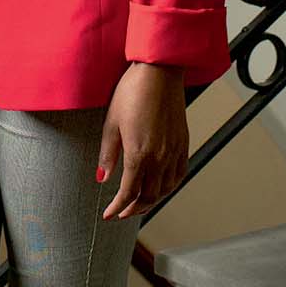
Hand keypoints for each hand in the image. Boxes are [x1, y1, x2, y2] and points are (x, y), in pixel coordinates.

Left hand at [96, 62, 188, 220]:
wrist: (159, 72)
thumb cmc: (133, 91)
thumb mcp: (111, 123)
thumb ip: (108, 154)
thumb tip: (102, 177)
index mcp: (139, 154)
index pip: (128, 192)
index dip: (117, 207)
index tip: (109, 214)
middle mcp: (159, 157)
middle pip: (148, 195)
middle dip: (133, 209)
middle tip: (121, 212)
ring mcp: (174, 150)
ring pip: (165, 188)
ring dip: (152, 200)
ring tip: (139, 202)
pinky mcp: (183, 142)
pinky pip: (179, 174)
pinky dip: (169, 186)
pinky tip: (161, 186)